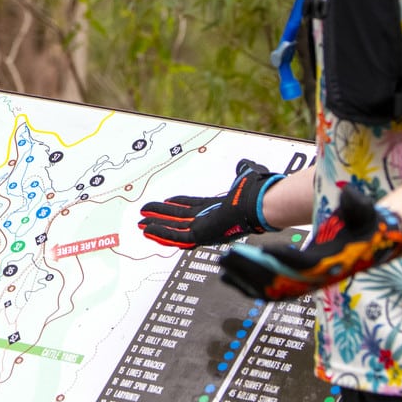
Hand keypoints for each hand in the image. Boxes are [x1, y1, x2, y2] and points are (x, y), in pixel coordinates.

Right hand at [138, 160, 281, 248]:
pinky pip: (177, 236)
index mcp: (215, 208)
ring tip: (141, 225)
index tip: (163, 201)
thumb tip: (244, 164)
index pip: (190, 207)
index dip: (176, 205)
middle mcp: (208, 220)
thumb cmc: (255, 191)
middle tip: (144, 217)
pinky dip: (162, 234)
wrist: (259, 203)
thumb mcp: (246, 176)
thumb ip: (242, 171)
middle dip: (160, 218)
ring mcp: (204, 228)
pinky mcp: (201, 235)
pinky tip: (148, 231)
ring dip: (157, 227)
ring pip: (174, 229)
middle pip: (178, 219)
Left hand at [217, 186, 401, 300]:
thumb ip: (357, 204)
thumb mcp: (365, 211)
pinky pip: (271, 290)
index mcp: (330, 260)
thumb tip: (350, 192)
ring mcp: (307, 282)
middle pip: (279, 279)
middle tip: (226, 258)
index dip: (282, 259)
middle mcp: (317, 277)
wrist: (371, 243)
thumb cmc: (366, 226)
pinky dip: (250, 285)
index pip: (302, 264)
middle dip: (252, 269)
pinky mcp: (299, 283)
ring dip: (246, 278)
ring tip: (223, 267)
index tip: (261, 253)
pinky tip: (231, 277)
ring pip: (271, 288)